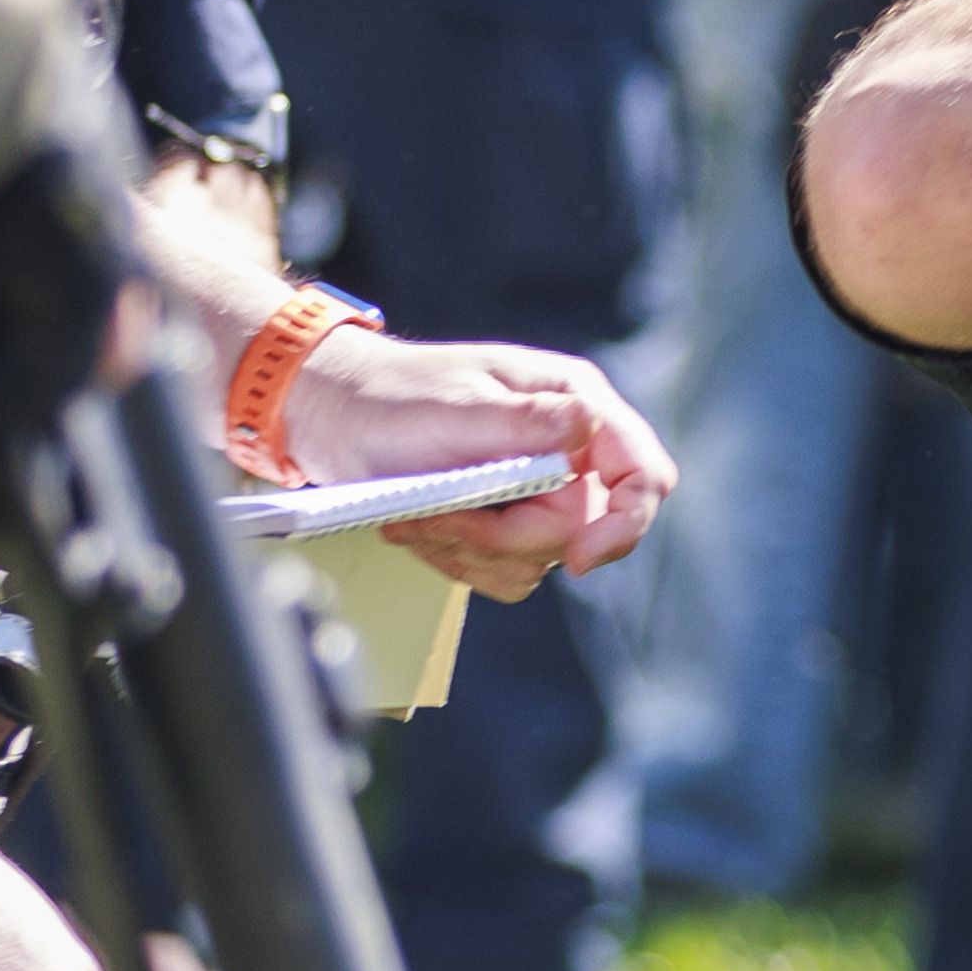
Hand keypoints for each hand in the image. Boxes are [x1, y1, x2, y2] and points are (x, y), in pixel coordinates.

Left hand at [279, 330, 677, 598]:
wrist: (332, 416)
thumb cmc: (390, 398)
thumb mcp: (456, 406)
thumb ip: (528, 421)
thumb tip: (590, 426)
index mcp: (574, 404)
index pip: (640, 473)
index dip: (625, 522)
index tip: (580, 560)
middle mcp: (570, 448)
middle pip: (582, 530)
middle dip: (505, 537)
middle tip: (436, 516)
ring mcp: (541, 489)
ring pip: (541, 559)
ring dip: (471, 550)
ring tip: (417, 515)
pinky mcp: (509, 522)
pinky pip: (508, 572)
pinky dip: (460, 560)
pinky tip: (423, 526)